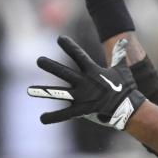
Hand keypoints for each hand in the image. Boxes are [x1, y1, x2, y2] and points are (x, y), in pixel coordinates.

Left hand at [27, 36, 144, 129]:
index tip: (59, 38)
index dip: (69, 46)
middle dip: (50, 66)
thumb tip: (123, 39)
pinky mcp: (82, 110)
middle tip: (39, 60)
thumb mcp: (122, 70)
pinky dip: (53, 117)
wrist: (129, 108)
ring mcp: (82, 97)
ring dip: (43, 91)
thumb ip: (119, 55)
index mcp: (93, 72)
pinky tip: (42, 118)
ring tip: (28, 90)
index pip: (79, 55)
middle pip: (64, 72)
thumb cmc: (125, 88)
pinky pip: (65, 114)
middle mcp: (85, 83)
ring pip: (59, 93)